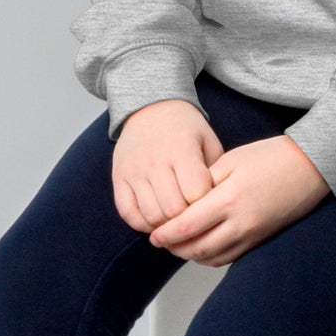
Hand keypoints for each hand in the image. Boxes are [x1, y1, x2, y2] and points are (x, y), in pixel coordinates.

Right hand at [112, 99, 223, 232]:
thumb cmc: (187, 130)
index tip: (211, 205)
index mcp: (182, 150)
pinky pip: (127, 213)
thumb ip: (215, 172)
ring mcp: (134, 171)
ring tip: (178, 222)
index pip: (196, 193)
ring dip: (167, 226)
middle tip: (195, 219)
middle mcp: (155, 161)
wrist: (150, 108)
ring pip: (151, 216)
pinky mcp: (118, 178)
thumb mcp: (208, 142)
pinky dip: (143, 224)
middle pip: (173, 209)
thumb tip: (216, 206)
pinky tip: (156, 220)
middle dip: (188, 220)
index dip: (207, 205)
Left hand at [146, 135, 330, 265]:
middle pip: (196, 248)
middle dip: (174, 248)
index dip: (165, 234)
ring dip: (191, 255)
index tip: (153, 234)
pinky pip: (229, 258)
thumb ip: (203, 182)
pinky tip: (202, 247)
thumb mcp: (230, 160)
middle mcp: (240, 222)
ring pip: (212, 258)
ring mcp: (252, 234)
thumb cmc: (272, 157)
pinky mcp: (260, 239)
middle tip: (160, 241)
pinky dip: (210, 258)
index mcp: (229, 199)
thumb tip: (182, 203)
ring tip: (178, 245)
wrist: (310, 166)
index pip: (186, 226)